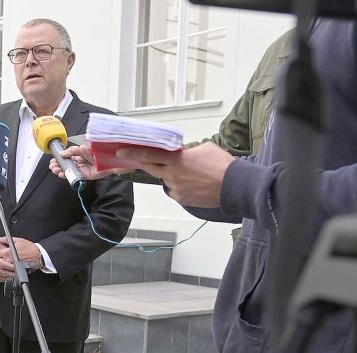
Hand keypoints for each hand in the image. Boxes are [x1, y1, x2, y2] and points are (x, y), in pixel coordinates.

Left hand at [0, 237, 42, 269]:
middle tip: (8, 254)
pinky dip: (11, 266)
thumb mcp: (17, 240)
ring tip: (12, 258)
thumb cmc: (30, 248)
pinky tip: (15, 262)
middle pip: (0, 259)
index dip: (1, 251)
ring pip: (4, 265)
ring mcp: (12, 266)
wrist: (38, 256)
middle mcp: (9, 260)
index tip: (4, 250)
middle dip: (2, 256)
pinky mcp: (16, 270)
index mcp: (8, 252)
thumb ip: (5, 239)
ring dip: (6, 262)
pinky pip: (9, 269)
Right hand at [0, 239, 14, 282]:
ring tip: (17, 273)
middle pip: (2, 272)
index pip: (1, 264)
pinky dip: (6, 278)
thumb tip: (14, 252)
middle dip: (11, 272)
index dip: (9, 266)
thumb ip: (5, 249)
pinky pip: (0, 278)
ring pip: (2, 277)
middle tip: (19, 271)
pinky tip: (11, 275)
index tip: (16, 266)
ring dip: (10, 276)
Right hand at [49, 144, 128, 180]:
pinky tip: (62, 174)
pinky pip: (76, 176)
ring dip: (61, 170)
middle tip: (52, 165)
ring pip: (70, 170)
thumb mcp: (85, 147)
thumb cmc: (102, 151)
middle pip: (68, 164)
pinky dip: (68, 176)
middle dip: (59, 164)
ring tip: (55, 169)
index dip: (61, 157)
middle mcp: (82, 161)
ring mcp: (85, 168)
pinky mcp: (87, 175)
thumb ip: (74, 150)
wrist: (114, 159)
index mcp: (82, 153)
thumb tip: (64, 152)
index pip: (69, 155)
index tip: (55, 158)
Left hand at [116, 142, 234, 207]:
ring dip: (172, 176)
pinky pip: (176, 191)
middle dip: (143, 163)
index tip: (121, 151)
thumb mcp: (205, 148)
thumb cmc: (222, 164)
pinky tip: (194, 184)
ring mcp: (176, 189)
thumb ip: (188, 151)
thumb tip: (182, 154)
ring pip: (167, 180)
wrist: (235, 186)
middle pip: (151, 168)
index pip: (148, 155)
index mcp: (176, 160)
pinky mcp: (182, 199)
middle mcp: (172, 175)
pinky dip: (180, 186)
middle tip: (135, 160)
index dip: (133, 153)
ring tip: (191, 174)